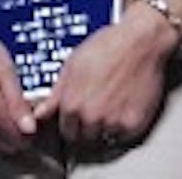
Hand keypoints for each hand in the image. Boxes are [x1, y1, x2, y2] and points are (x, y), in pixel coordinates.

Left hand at [31, 1, 179, 146]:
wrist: (141, 42)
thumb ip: (56, 95)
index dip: (71, 122)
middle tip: (96, 107)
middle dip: (87, 126)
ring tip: (111, 103)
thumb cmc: (108, 46)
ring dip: (105, 127)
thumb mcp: (72, 65)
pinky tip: (124, 106)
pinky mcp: (134, 125)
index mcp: (72, 104)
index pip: (66, 131)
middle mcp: (91, 117)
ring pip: (104, 139)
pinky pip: (124, 137)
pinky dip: (124, 126)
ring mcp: (113, 123)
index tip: (76, 117)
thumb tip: (40, 113)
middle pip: (84, 138)